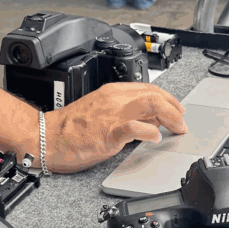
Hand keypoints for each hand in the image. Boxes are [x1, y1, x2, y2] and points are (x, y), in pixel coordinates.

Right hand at [44, 83, 186, 172]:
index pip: (149, 89)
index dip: (168, 99)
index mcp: (112, 93)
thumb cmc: (70, 130)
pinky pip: (133, 127)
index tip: (178, 110)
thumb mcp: (103, 115)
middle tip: (182, 123)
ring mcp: (111, 115)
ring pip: (149, 104)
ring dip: (170, 117)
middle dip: (174, 108)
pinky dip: (149, 131)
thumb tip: (151, 120)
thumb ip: (126, 114)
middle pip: (154, 95)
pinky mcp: (106, 132)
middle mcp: (113, 100)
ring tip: (177, 128)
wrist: (46, 138)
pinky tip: (155, 137)